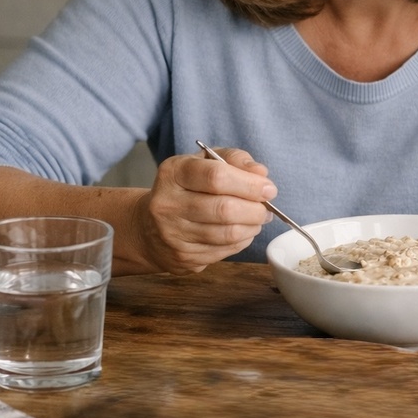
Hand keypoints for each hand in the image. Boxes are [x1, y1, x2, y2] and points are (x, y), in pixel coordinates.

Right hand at [133, 146, 276, 273]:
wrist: (148, 226)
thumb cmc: (186, 188)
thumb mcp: (204, 162)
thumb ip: (234, 160)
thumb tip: (261, 173)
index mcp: (174, 173)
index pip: (216, 176)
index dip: (249, 184)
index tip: (268, 189)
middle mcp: (168, 203)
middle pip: (224, 209)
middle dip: (255, 209)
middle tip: (266, 208)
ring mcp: (172, 234)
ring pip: (227, 233)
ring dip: (252, 226)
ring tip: (257, 218)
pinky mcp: (182, 257)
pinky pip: (224, 250)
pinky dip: (242, 241)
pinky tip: (242, 231)